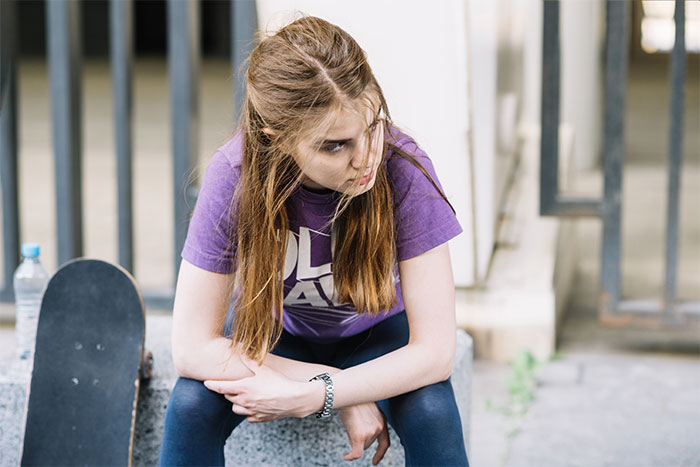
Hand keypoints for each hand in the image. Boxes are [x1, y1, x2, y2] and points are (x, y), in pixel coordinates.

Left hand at [204, 355, 323, 421]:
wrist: (294, 399)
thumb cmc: (279, 382)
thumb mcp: (264, 369)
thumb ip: (250, 361)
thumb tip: (241, 351)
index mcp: (243, 388)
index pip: (221, 387)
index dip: (212, 385)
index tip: (205, 383)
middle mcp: (244, 401)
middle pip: (228, 397)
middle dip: (228, 392)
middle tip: (233, 385)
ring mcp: (251, 411)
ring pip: (235, 409)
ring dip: (236, 403)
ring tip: (243, 396)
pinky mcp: (259, 418)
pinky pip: (248, 417)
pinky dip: (248, 412)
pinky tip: (255, 405)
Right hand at [337, 402, 389, 464]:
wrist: (348, 391)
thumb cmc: (353, 397)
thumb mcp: (366, 409)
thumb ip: (368, 421)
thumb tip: (360, 435)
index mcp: (382, 420)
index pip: (385, 442)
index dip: (380, 453)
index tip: (375, 462)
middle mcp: (379, 426)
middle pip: (368, 444)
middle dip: (358, 439)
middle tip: (351, 424)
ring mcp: (371, 431)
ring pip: (360, 445)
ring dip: (353, 438)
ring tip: (349, 422)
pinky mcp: (360, 436)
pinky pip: (356, 453)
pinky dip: (351, 456)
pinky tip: (346, 456)